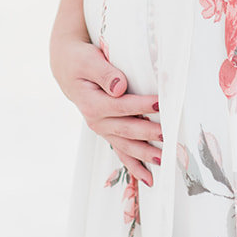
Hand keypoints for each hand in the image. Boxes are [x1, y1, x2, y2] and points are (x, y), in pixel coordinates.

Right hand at [50, 30, 161, 187]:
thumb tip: (119, 88)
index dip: (141, 105)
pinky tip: (147, 177)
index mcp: (91, 103)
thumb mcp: (88, 61)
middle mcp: (96, 120)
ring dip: (145, 154)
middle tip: (169, 136)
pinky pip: (121, 150)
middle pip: (127, 129)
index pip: (121, 106)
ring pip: (126, 145)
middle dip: (149, 134)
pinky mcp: (108, 130)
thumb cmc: (79, 60)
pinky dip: (134, 165)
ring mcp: (102, 128)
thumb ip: (104, 73)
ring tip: (164, 160)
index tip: (160, 103)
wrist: (67, 67)